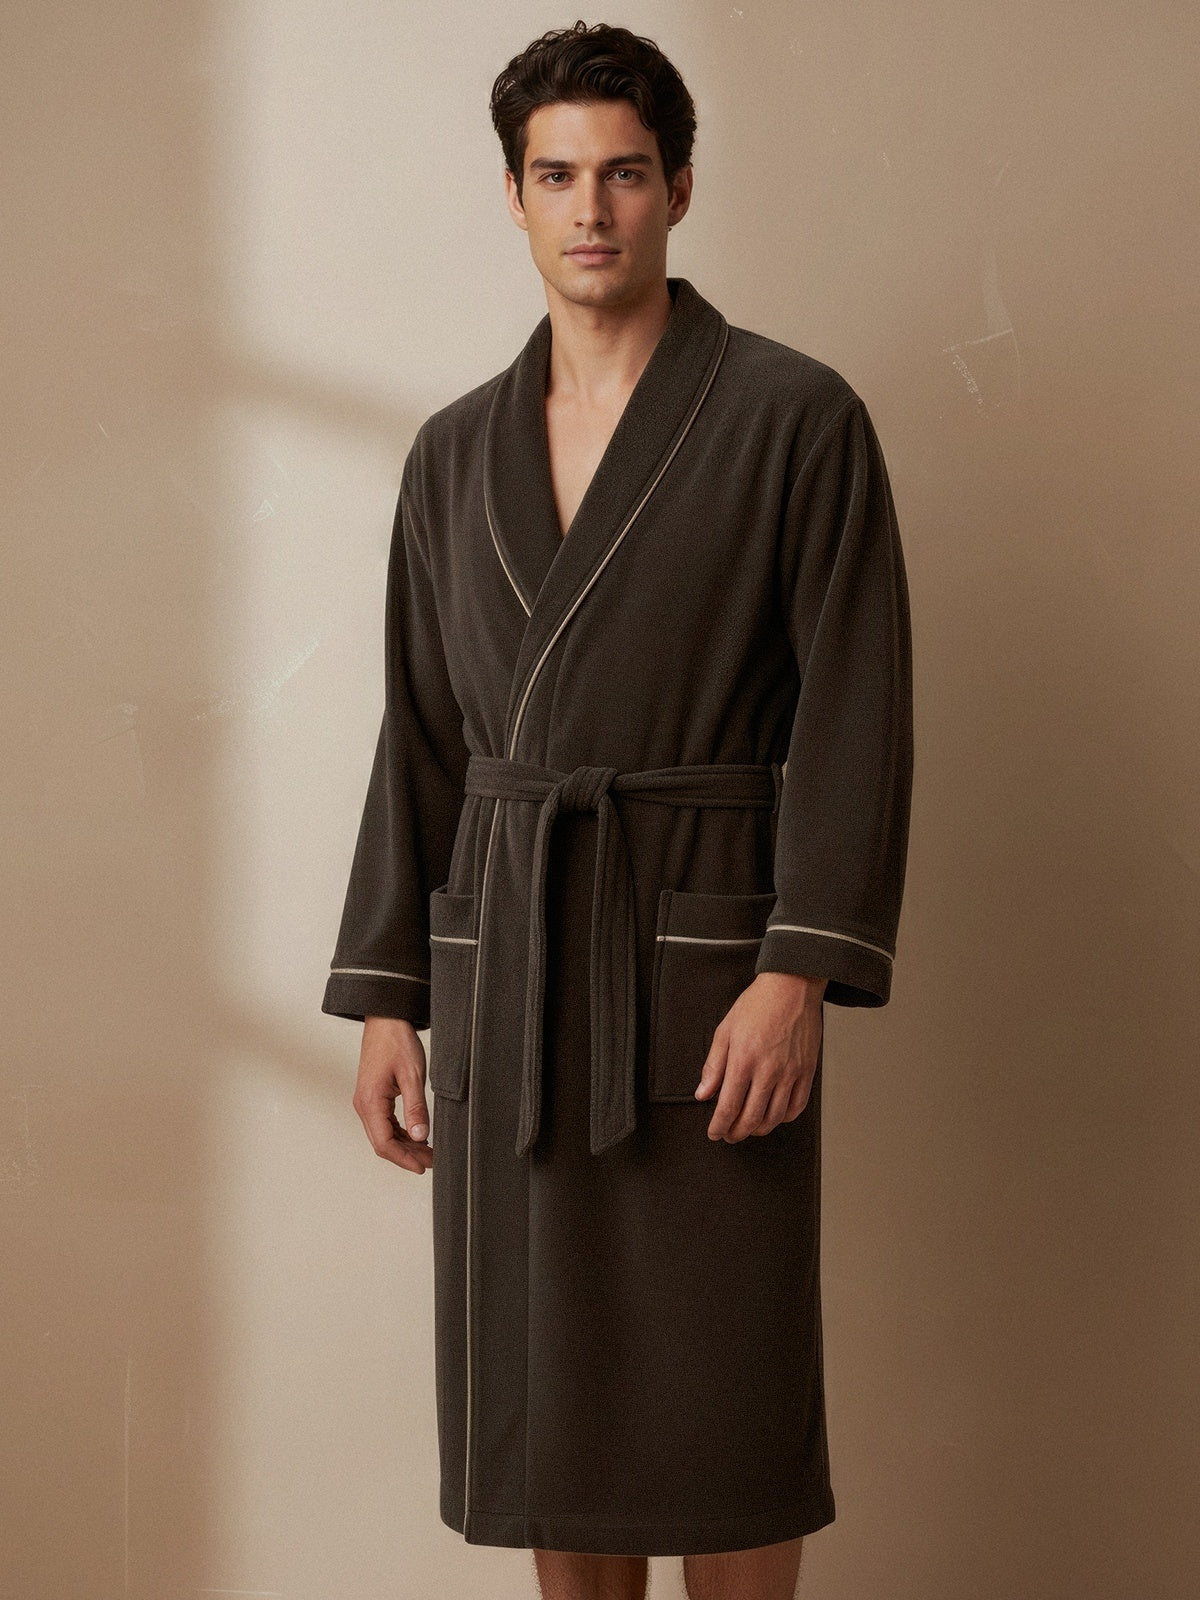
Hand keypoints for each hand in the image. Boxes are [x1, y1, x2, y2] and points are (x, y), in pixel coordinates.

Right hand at [351, 1016, 434, 1173]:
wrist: (386, 1019)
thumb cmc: (396, 1041)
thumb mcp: (413, 1075)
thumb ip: (417, 1108)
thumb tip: (421, 1136)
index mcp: (371, 1101)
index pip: (384, 1143)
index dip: (404, 1159)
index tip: (423, 1167)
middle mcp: (364, 1104)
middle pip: (382, 1143)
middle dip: (407, 1155)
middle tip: (432, 1161)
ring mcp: (366, 1101)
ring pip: (383, 1135)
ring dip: (405, 1145)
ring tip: (429, 1151)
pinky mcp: (373, 1097)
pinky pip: (384, 1123)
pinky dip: (400, 1133)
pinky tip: (417, 1135)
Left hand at [694, 971, 826, 1141]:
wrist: (792, 988)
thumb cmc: (757, 1005)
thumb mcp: (725, 1030)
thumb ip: (713, 1066)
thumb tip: (704, 1094)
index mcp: (743, 1060)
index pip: (728, 1107)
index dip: (719, 1126)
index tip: (714, 1133)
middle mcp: (768, 1071)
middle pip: (751, 1118)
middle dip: (736, 1133)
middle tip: (729, 1135)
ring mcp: (791, 1073)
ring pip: (775, 1117)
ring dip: (759, 1129)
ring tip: (749, 1129)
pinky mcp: (807, 1071)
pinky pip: (797, 1106)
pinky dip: (784, 1118)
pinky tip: (774, 1116)